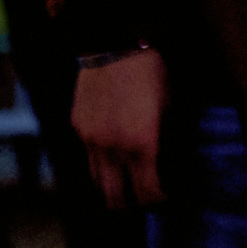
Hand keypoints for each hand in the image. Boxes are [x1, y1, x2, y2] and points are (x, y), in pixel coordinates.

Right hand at [71, 49, 167, 208]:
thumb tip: (164, 157)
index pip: (147, 190)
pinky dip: (97, 163)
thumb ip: (163, 136)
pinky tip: (107, 160)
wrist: (115, 44)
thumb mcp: (168, 105)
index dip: (156, 200)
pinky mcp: (77, 126)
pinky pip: (86, 155)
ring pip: (97, 179)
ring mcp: (91, 139)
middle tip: (139, 202)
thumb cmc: (151, 72)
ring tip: (121, 189)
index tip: (163, 200)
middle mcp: (114, 148)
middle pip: (115, 195)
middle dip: (127, 203)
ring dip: (109, 187)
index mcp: (143, 144)